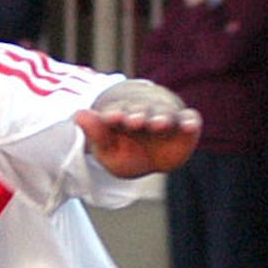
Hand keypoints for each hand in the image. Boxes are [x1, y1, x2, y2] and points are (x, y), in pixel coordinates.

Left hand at [76, 80, 201, 178]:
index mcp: (120, 115)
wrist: (150, 157)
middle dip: (138, 115)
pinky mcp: (185, 124)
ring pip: (164, 113)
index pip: (116, 112)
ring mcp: (165, 117)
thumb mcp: (107, 149)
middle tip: (134, 121)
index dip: (113, 115)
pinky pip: (190, 119)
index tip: (110, 118)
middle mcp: (144, 112)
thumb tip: (77, 114)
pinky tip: (189, 125)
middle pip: (141, 110)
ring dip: (161, 117)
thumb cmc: (124, 152)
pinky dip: (190, 121)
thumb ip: (95, 133)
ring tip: (158, 123)